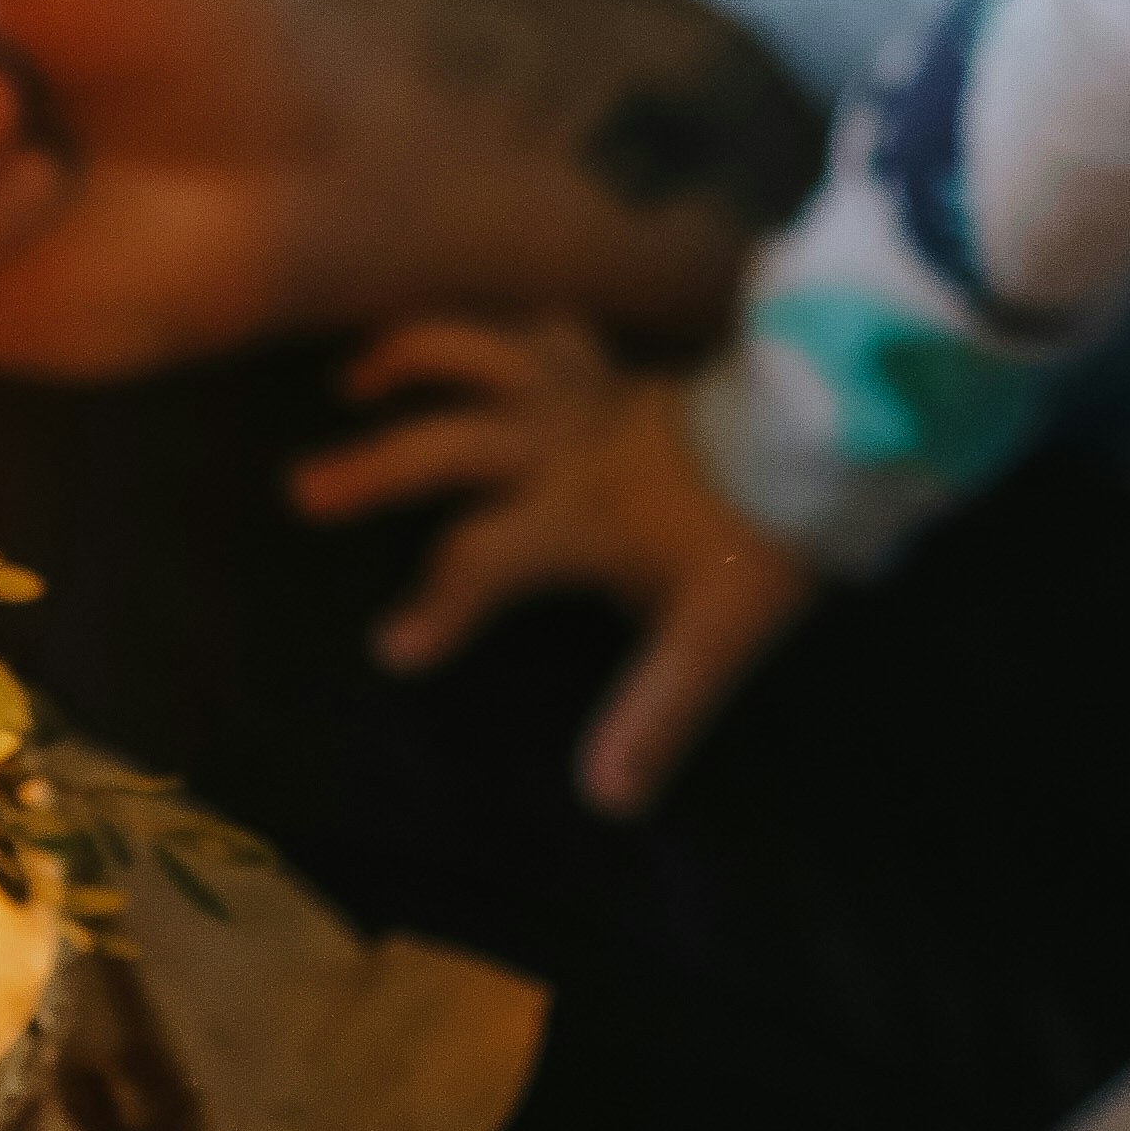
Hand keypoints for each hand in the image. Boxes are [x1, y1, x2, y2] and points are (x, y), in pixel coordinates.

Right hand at [291, 316, 816, 810]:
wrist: (825, 435)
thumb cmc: (762, 539)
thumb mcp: (715, 639)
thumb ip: (655, 715)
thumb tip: (606, 800)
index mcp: (576, 514)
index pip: (482, 559)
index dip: (435, 606)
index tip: (393, 651)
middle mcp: (560, 444)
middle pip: (448, 443)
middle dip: (375, 468)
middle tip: (304, 489)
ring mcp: (580, 393)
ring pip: (480, 353)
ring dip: (412, 357)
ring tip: (352, 379)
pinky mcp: (607, 367)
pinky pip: (540, 330)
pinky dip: (497, 331)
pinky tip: (468, 344)